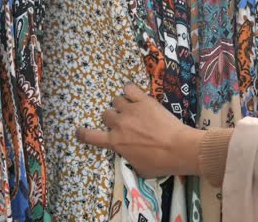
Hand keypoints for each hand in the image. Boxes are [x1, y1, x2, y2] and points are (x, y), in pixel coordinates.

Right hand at [76, 84, 203, 177]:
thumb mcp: (139, 169)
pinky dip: (129, 90)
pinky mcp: (143, 101)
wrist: (179, 148)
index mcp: (115, 142)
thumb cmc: (160, 163)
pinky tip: (133, 92)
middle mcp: (119, 124)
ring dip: (121, 105)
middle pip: (106, 115)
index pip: (91, 137)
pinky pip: (130, 88)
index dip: (83, 133)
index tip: (78, 131)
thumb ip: (128, 159)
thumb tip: (128, 155)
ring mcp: (130, 111)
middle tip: (123, 122)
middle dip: (112, 118)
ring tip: (130, 108)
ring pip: (116, 101)